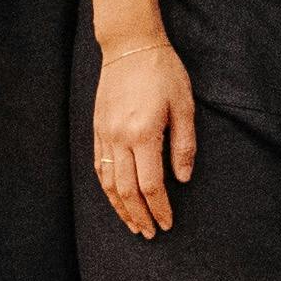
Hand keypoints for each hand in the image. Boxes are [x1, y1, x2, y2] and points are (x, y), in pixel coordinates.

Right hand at [90, 37, 195, 239]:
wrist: (129, 46)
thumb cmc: (163, 72)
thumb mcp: (184, 105)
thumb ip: (184, 145)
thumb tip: (182, 179)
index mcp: (144, 133)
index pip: (151, 185)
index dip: (160, 208)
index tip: (168, 223)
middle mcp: (119, 138)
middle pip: (127, 190)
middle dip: (139, 216)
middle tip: (150, 234)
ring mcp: (104, 134)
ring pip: (108, 183)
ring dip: (120, 208)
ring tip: (133, 225)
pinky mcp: (97, 129)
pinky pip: (99, 166)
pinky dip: (106, 188)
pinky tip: (115, 199)